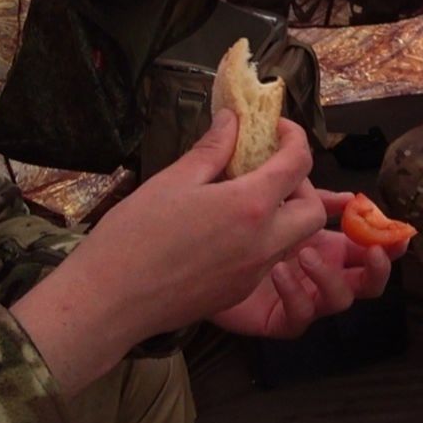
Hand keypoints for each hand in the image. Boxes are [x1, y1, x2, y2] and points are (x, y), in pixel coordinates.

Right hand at [12, 111, 325, 394]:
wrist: (108, 302)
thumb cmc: (134, 235)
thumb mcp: (173, 180)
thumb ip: (212, 149)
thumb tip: (232, 120)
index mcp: (250, 206)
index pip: (298, 163)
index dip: (294, 138)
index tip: (277, 128)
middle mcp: (264, 242)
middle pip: (313, 211)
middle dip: (303, 186)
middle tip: (269, 171)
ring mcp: (254, 272)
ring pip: (294, 239)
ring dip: (284, 215)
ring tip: (246, 199)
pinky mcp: (239, 292)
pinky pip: (269, 261)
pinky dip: (263, 241)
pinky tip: (227, 231)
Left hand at [208, 189, 405, 338]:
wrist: (192, 256)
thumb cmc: (235, 227)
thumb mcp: (277, 200)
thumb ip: (313, 197)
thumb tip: (349, 196)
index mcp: (327, 245)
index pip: (368, 245)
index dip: (388, 240)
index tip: (398, 231)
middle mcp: (322, 273)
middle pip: (368, 280)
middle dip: (379, 267)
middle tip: (374, 251)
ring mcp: (303, 298)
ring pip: (340, 300)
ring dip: (332, 276)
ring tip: (306, 254)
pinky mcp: (277, 320)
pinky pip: (299, 317)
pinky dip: (296, 294)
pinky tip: (278, 273)